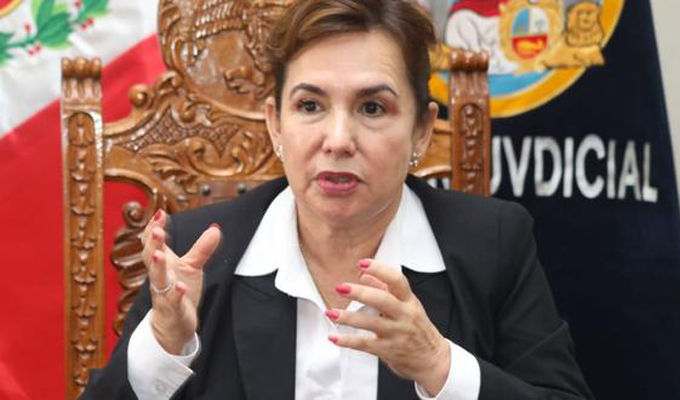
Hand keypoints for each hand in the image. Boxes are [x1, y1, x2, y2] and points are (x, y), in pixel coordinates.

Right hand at [140, 210, 220, 353]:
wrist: (173, 324)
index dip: (154, 228)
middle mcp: (159, 277)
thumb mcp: (192, 267)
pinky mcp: (172, 309)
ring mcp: (163, 294)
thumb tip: (216, 228)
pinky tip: (179, 287)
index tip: (160, 213)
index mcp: (162, 264)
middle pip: (151, 257)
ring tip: (160, 254)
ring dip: (158, 266)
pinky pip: (172, 301)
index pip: (153, 243)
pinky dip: (175, 294)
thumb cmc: (179, 290)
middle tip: (157, 229)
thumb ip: (202, 249)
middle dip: (153, 243)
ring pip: (157, 279)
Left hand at [326, 259, 450, 394]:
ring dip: (348, 317)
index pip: (397, 280)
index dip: (380, 270)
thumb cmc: (418, 330)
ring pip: (371, 323)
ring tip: (331, 312)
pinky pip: (365, 344)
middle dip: (360, 292)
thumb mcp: (407, 306)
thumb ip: (385, 289)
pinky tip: (335, 337)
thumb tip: (364, 275)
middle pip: (382, 300)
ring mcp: (396, 333)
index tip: (363, 263)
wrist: (433, 360)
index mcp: (409, 301)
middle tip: (341, 287)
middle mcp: (404, 316)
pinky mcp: (388, 350)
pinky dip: (348, 341)